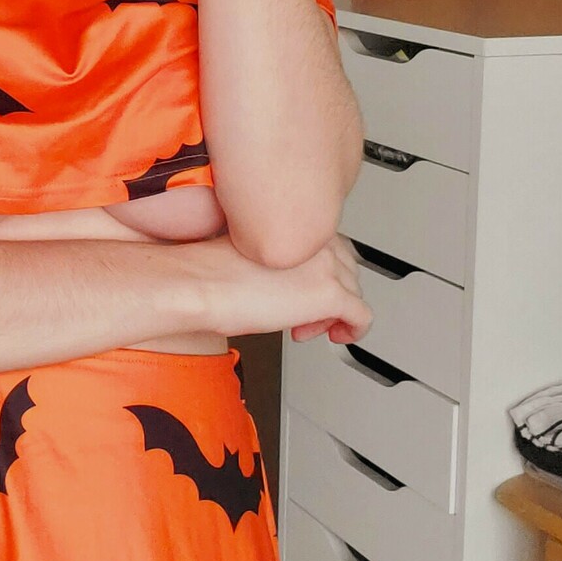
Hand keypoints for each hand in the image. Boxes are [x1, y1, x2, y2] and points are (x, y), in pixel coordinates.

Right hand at [183, 233, 371, 346]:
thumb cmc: (210, 272)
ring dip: (332, 314)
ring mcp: (327, 267)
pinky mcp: (330, 295)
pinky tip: (337, 336)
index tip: (298, 291)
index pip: (330, 247)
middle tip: (301, 314)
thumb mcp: (252, 255)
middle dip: (327, 295)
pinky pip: (361, 317)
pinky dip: (353, 332)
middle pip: (346, 269)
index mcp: (298, 223)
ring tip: (304, 327)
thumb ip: (281, 261)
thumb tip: (288, 284)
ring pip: (354, 292)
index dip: (316, 274)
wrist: (200, 285)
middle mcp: (317, 241)